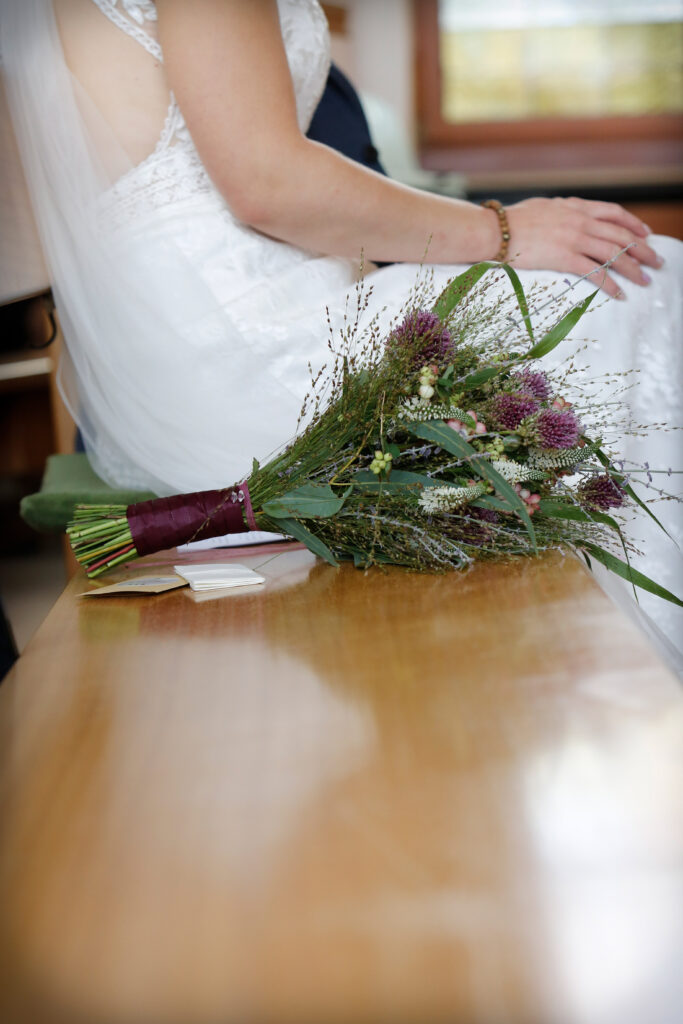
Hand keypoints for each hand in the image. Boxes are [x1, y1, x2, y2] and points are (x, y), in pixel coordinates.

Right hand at [505, 197, 662, 297]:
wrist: (497, 230)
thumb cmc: (512, 221)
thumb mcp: (543, 207)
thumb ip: (561, 211)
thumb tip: (566, 214)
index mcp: (576, 207)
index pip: (614, 213)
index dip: (633, 224)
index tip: (646, 234)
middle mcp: (580, 221)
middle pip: (621, 235)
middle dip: (643, 249)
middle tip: (656, 262)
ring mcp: (574, 239)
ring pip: (614, 253)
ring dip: (633, 269)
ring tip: (644, 280)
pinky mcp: (565, 258)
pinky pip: (596, 272)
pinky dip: (611, 284)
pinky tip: (619, 294)